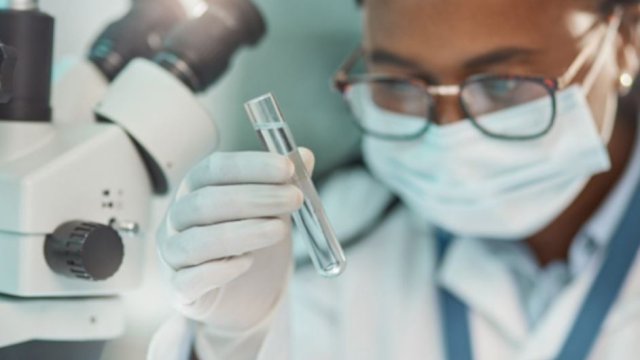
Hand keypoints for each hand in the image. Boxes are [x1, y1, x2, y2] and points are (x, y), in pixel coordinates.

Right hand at [157, 148, 313, 331]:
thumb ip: (282, 182)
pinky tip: (247, 262)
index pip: (215, 168)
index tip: (287, 167)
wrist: (230, 289)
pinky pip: (190, 280)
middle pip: (207, 202)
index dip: (251, 166)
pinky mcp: (179, 287)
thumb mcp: (266, 207)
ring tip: (280, 229)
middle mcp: (178, 216)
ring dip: (243, 233)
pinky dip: (219, 270)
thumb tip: (305, 156)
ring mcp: (173, 253)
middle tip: (294, 198)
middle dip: (254, 198)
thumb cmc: (244, 236)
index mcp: (196, 186)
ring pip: (198, 242)